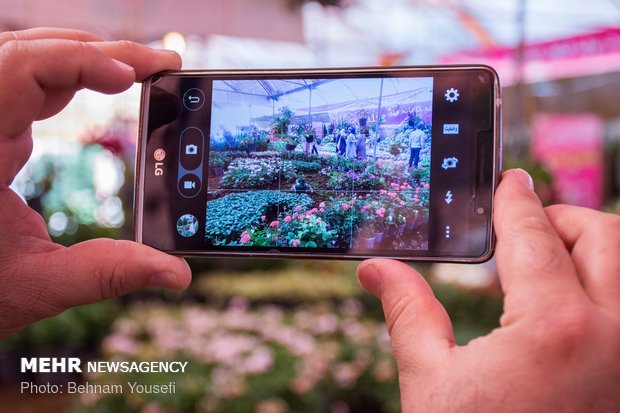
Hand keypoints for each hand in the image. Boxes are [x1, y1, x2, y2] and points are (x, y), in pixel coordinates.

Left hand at [0, 28, 190, 337]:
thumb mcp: (37, 286)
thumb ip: (107, 274)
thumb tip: (177, 272)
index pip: (20, 69)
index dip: (80, 60)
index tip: (133, 76)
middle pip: (31, 53)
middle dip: (100, 51)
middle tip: (159, 64)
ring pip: (29, 60)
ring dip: (85, 58)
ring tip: (138, 69)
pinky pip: (29, 82)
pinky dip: (71, 75)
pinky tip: (101, 83)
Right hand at [357, 168, 619, 411]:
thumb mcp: (431, 381)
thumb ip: (407, 312)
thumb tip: (374, 268)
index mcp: (554, 328)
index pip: (533, 236)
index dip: (515, 201)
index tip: (508, 182)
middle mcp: (614, 336)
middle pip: (605, 236)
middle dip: (563, 218)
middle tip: (527, 224)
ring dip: (596, 249)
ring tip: (552, 259)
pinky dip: (607, 288)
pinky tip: (574, 305)